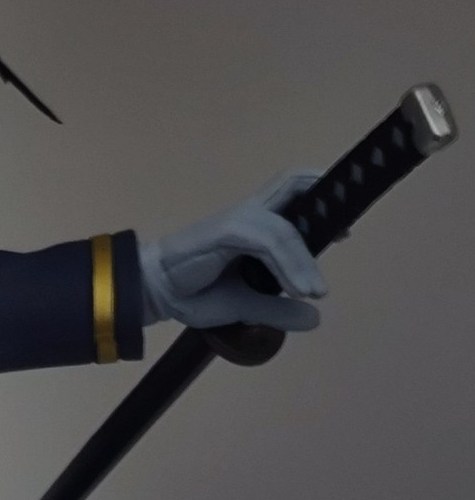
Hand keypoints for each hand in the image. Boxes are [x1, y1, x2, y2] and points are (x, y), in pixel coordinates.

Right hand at [138, 167, 331, 330]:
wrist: (156, 293)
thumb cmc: (195, 292)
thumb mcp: (245, 307)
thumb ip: (278, 311)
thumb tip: (315, 318)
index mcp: (255, 224)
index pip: (293, 196)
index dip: (322, 201)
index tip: (344, 232)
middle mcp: (250, 214)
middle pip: (292, 181)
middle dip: (323, 192)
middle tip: (344, 231)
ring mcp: (238, 219)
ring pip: (285, 227)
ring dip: (305, 260)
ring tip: (316, 292)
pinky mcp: (227, 230)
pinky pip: (267, 241)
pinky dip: (288, 264)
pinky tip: (298, 289)